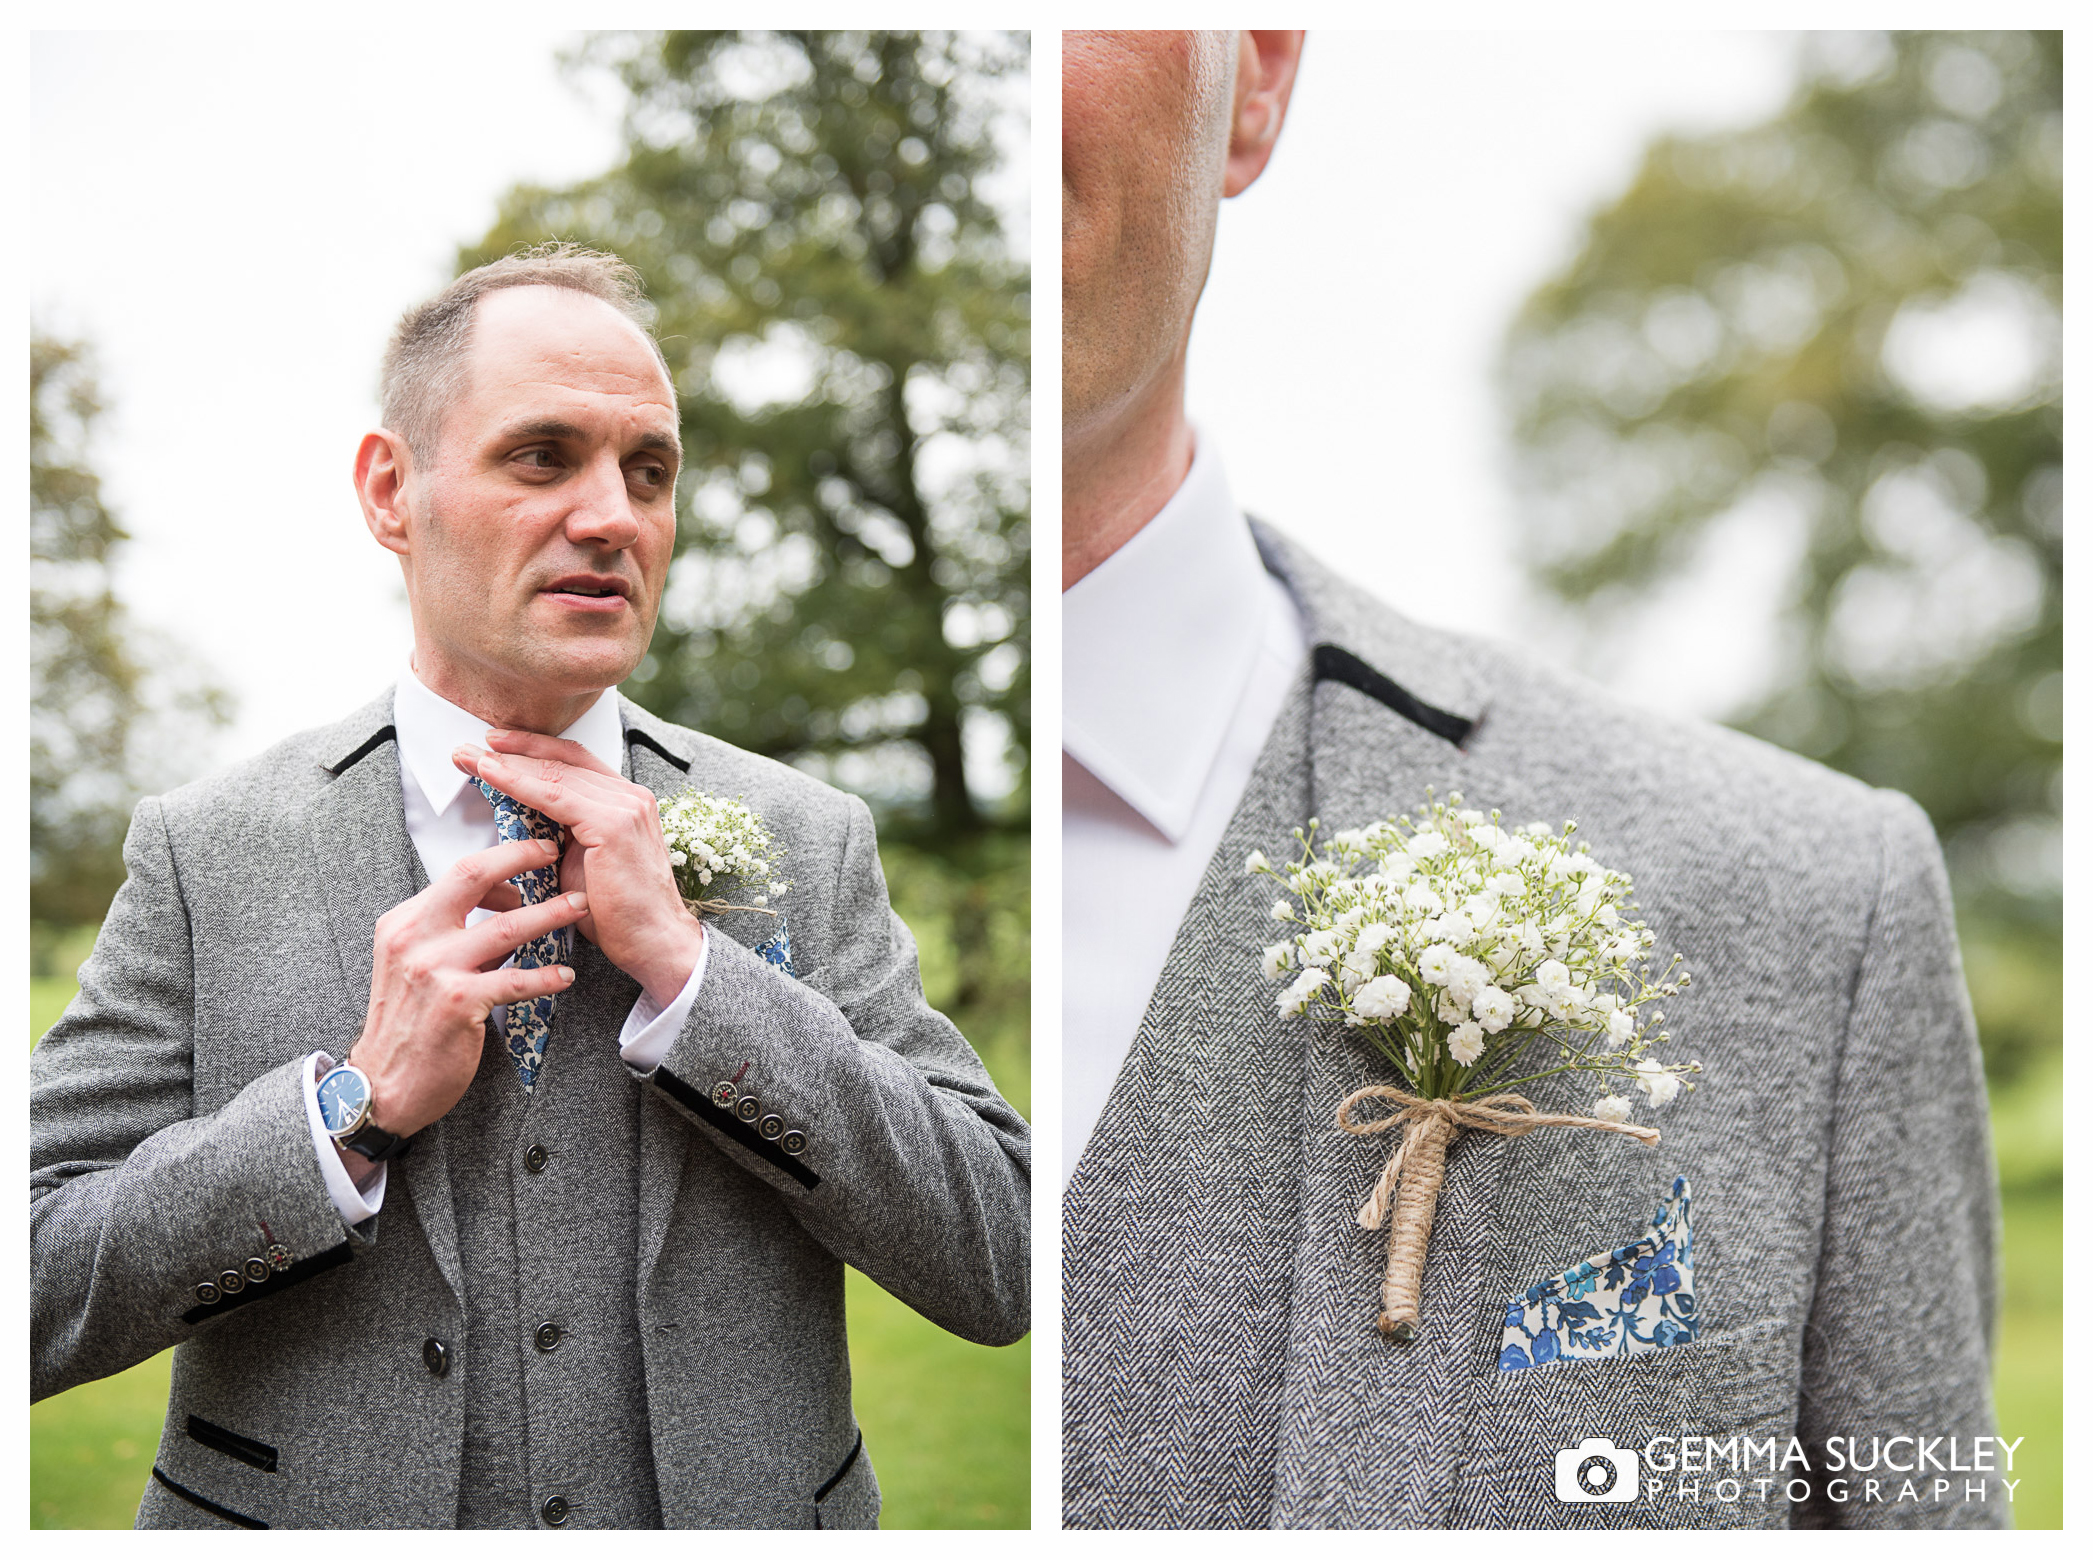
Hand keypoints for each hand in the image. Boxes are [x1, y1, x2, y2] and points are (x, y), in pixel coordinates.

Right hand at [344, 837, 586, 1158]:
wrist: (382, 1084)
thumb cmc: (408, 1023)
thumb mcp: (415, 964)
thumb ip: (454, 931)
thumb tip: (505, 899)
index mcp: (404, 923)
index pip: (458, 873)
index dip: (502, 860)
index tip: (533, 856)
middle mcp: (414, 938)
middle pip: (474, 875)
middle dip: (521, 857)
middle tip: (556, 853)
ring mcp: (434, 969)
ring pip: (507, 927)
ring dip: (550, 914)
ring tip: (578, 908)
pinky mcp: (457, 1003)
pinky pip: (515, 980)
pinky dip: (545, 976)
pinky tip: (565, 976)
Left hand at [451, 729, 705, 1007]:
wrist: (653, 943)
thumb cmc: (618, 913)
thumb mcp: (581, 862)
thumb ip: (559, 835)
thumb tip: (519, 821)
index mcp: (627, 801)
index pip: (575, 762)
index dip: (532, 749)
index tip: (493, 747)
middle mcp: (630, 796)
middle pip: (562, 761)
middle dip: (512, 751)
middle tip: (466, 748)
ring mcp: (626, 807)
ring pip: (555, 774)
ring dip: (508, 764)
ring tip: (469, 757)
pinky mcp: (614, 825)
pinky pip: (555, 796)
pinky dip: (518, 783)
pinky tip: (490, 774)